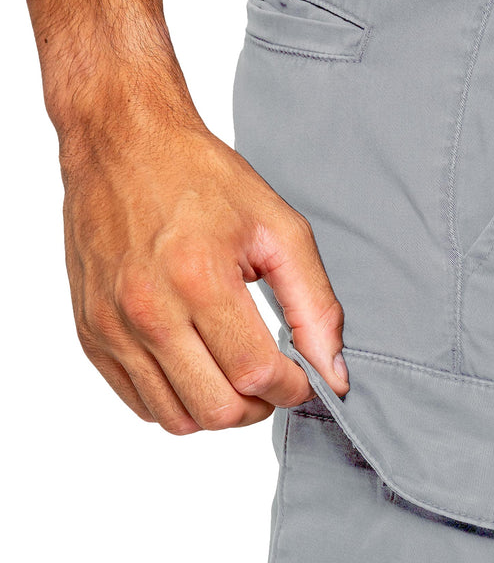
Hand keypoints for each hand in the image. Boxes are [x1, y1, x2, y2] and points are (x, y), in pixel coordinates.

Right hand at [61, 115, 349, 434]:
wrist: (120, 143)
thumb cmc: (200, 178)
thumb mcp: (279, 229)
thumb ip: (315, 307)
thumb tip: (333, 374)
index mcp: (199, 278)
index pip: (256, 375)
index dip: (292, 388)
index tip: (302, 377)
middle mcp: (148, 309)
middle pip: (217, 410)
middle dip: (259, 407)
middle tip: (270, 380)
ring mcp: (113, 326)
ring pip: (177, 419)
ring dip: (218, 410)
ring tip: (233, 375)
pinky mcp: (91, 333)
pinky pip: (139, 404)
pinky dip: (176, 401)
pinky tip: (195, 368)